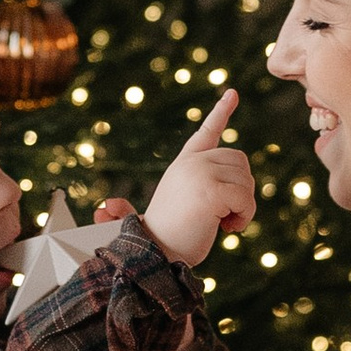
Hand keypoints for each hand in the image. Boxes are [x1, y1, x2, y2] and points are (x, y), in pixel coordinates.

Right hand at [140, 88, 255, 267]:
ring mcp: (201, 174)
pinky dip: (244, 217)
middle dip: (241, 191)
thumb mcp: (168, 210)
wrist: (156, 256)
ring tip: (220, 223)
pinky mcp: (212, 192)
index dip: (221, 112)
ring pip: (247, 181)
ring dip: (243, 207)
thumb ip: (158, 201)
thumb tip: (103, 207)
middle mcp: (192, 163)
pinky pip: (246, 199)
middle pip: (240, 163)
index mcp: (184, 164)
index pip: (206, 132)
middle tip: (222, 216)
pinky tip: (227, 228)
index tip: (233, 93)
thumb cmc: (163, 240)